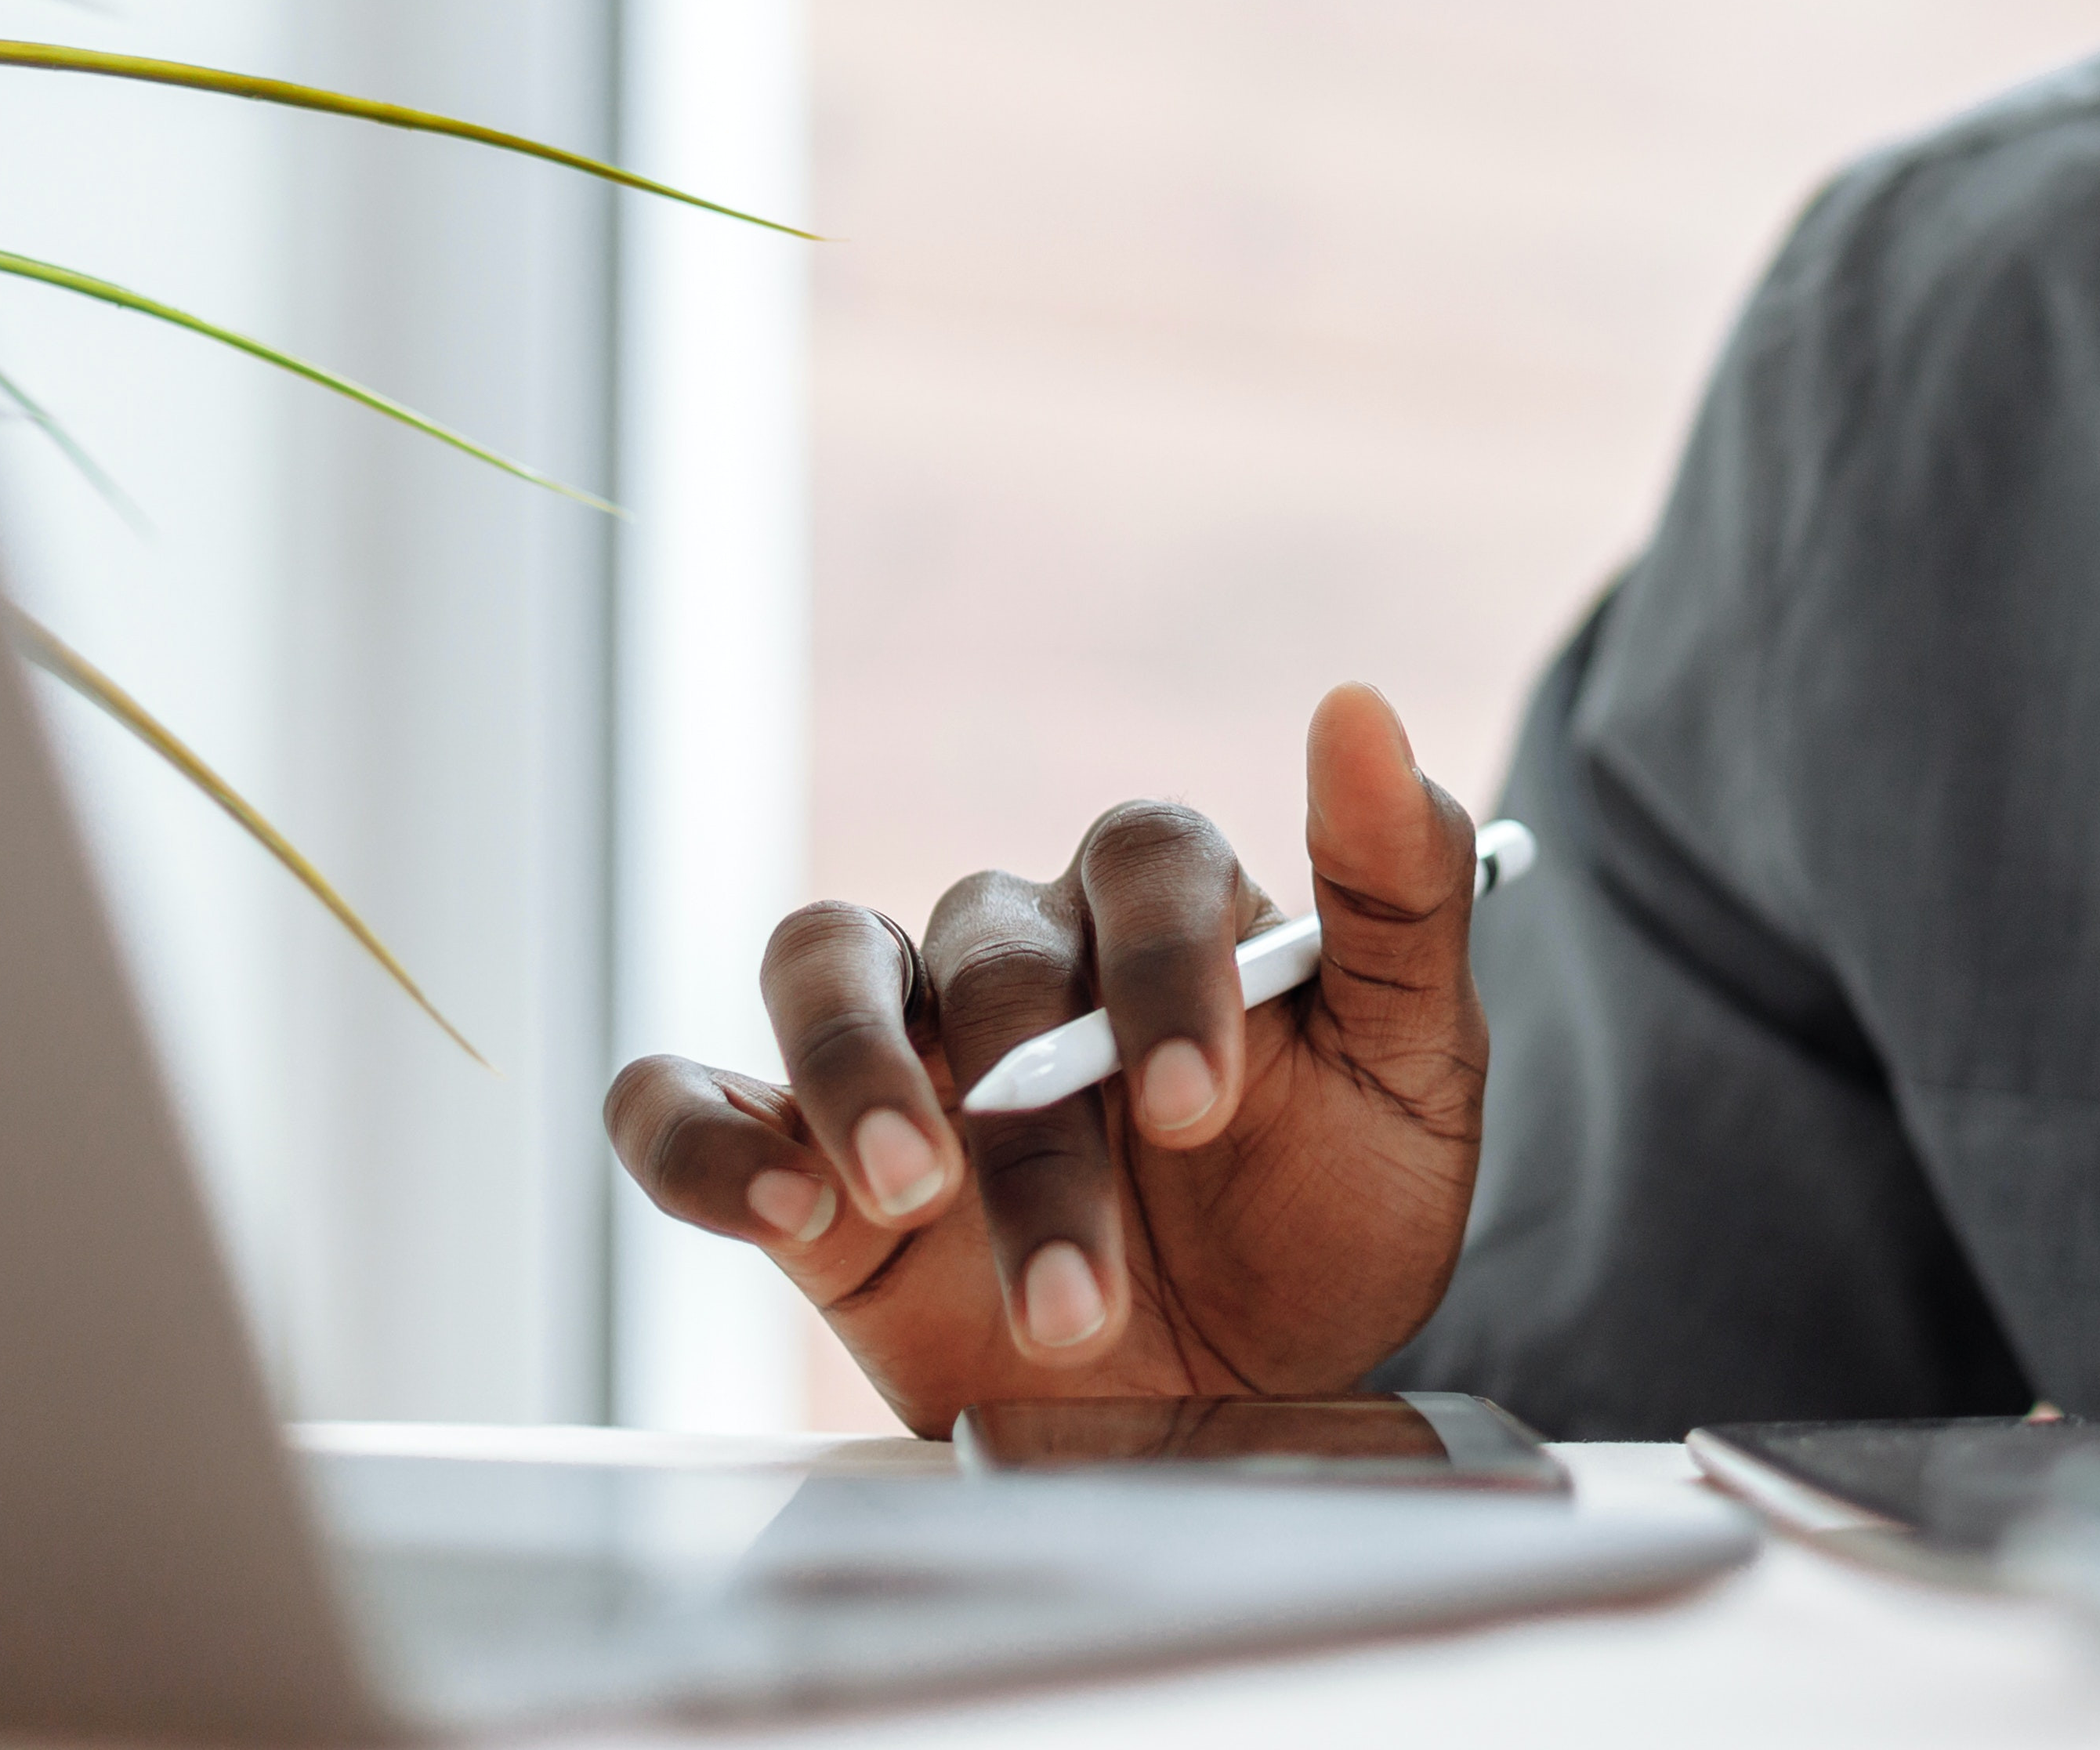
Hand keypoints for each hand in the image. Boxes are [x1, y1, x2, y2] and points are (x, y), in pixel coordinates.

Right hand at [604, 682, 1487, 1431]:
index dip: (1165, 965)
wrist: (1243, 1394)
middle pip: (994, 953)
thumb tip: (1358, 705)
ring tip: (909, 1194)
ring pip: (822, 964)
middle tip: (1085, 1283)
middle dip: (1039, 1125)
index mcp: (1167, 910)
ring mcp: (901, 1046)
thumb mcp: (1414, 1077)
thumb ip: (1399, 895)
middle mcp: (1021, 951)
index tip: (1200, 1107)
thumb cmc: (1328, 1221)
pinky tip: (780, 1211)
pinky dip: (703, 1138)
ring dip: (855, 1077)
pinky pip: (685, 1095)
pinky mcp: (797, 1154)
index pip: (1144, 857)